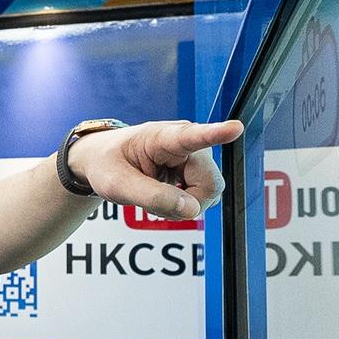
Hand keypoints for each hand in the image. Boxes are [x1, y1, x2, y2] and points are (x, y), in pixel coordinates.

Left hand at [69, 120, 241, 221]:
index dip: (216, 133)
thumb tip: (191, 209)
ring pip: (208, 194)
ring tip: (155, 193)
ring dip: (181, 205)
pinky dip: (181, 206)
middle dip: (186, 203)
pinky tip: (164, 195)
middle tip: (154, 202)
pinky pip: (202, 199)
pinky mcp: (197, 171)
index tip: (235, 128)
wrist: (103, 161)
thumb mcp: (118, 185)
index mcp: (162, 136)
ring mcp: (195, 157)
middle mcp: (187, 143)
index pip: (193, 136)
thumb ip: (152, 196)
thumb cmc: (108, 165)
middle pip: (210, 184)